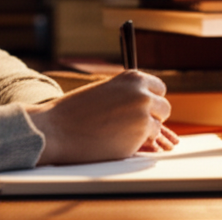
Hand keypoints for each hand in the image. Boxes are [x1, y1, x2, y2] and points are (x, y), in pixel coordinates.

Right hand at [24, 70, 176, 165]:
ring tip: (117, 132)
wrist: (57, 129)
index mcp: (132, 78)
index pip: (159, 88)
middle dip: (152, 116)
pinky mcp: (141, 134)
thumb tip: (147, 102)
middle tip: (130, 124)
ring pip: (158, 125)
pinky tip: (116, 141)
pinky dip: (137, 143)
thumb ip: (127, 94)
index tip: (142, 108)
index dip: (150, 100)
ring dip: (144, 131)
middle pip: (164, 107)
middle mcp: (142, 92)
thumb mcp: (106, 91)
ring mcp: (144, 113)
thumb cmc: (76, 111)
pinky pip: (150, 141)